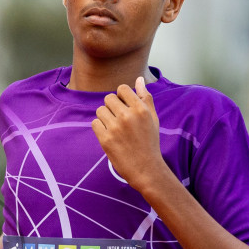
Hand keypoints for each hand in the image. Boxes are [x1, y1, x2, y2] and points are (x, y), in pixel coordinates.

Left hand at [91, 76, 171, 193]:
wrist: (146, 168)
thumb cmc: (150, 142)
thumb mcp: (153, 118)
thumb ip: (145, 97)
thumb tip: (139, 79)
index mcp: (141, 109)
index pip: (121, 89)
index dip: (121, 97)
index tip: (124, 107)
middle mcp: (128, 116)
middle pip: (108, 98)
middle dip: (112, 107)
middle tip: (119, 120)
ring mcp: (115, 128)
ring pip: (100, 110)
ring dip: (105, 117)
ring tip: (114, 128)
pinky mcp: (105, 139)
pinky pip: (95, 123)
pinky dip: (100, 128)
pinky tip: (109, 135)